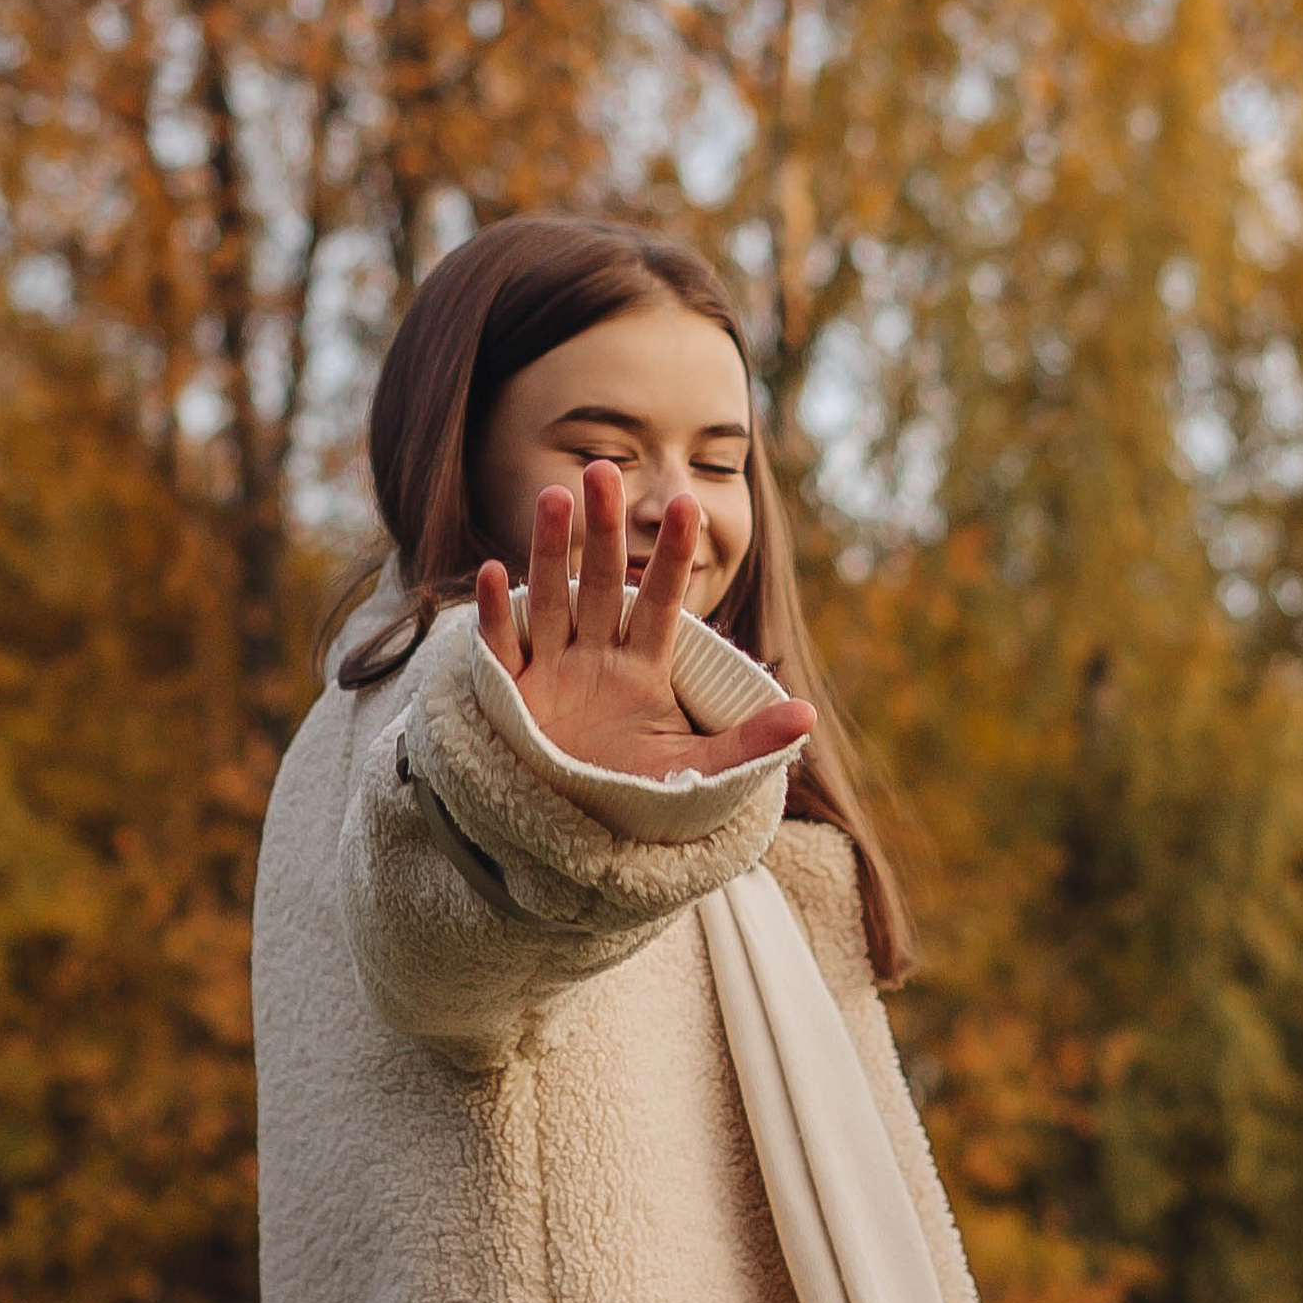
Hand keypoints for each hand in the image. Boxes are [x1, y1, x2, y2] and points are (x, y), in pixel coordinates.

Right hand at [474, 461, 815, 781]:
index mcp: (642, 667)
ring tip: (554, 495)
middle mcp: (595, 657)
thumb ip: (749, 742)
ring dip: (548, 550)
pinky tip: (493, 571)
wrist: (580, 833)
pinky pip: (502, 648)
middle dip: (602, 529)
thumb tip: (809, 715)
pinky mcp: (512, 697)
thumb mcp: (699, 771)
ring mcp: (552, 671)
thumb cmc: (638, 796)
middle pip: (599, 583)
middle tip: (605, 470)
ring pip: (550, 598)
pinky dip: (495, 613)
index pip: (661, 601)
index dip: (672, 556)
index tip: (688, 504)